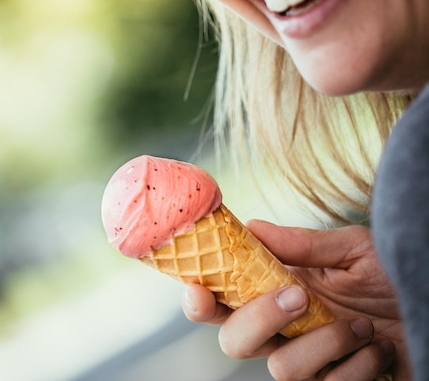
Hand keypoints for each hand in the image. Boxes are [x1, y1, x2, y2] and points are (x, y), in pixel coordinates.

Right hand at [181, 221, 409, 380]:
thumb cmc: (394, 278)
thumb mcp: (354, 251)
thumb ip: (303, 244)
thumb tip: (250, 226)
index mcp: (276, 292)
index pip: (223, 301)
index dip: (200, 300)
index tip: (199, 290)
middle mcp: (284, 331)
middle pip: (233, 341)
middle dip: (259, 318)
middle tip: (300, 297)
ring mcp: (308, 364)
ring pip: (280, 370)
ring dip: (326, 343)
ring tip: (363, 324)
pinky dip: (358, 365)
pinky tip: (378, 349)